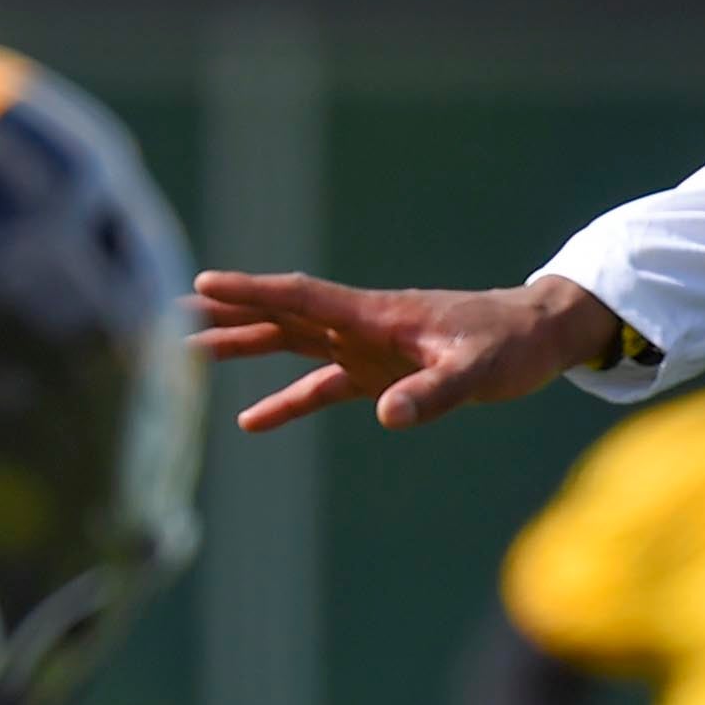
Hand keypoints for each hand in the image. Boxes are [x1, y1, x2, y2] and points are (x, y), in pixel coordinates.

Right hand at [186, 269, 622, 433]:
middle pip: (280, 315)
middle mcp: (358, 326)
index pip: (300, 298)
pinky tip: (249, 420)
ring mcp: (362, 348)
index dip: (252, 292)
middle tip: (169, 313)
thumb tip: (385, 416)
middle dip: (228, 313)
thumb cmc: (510, 343)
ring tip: (190, 352)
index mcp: (374, 314)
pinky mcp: (375, 373)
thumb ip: (434, 392)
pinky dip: (284, 401)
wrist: (536, 337)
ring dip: (243, 346)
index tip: (203, 284)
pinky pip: (318, 386)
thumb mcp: (479, 370)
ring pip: (288, 343)